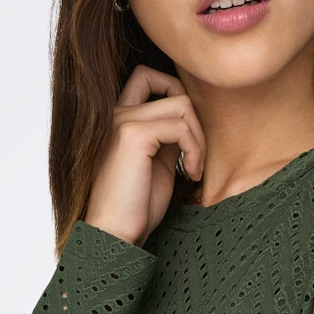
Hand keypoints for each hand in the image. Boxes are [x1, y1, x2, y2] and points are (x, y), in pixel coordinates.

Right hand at [84, 65, 205, 244]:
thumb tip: (192, 120)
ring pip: (182, 104)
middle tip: (196, 157)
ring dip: (199, 139)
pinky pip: (182, 126)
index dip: (175, 94)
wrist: (114, 235)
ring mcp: (122, 120)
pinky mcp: (133, 134)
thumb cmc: (135, 209)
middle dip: (195, 121)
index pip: (147, 77)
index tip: (188, 136)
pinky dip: (195, 150)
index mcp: (117, 119)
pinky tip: (191, 174)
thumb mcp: (157, 164)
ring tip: (194, 169)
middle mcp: (114, 113)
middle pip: (172, 88)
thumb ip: (169, 138)